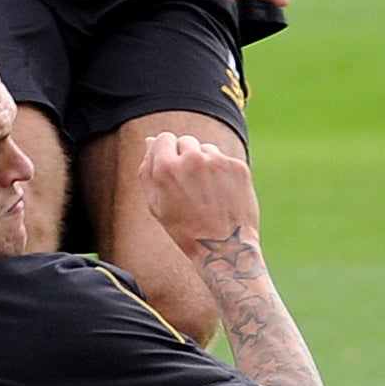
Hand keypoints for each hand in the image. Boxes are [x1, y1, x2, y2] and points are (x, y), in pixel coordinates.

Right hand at [139, 131, 261, 260]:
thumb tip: (149, 141)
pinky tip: (221, 194)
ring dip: (204, 164)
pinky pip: (225, 160)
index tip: (173, 169)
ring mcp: (217, 161)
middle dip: (185, 157)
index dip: (166, 154)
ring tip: (206, 193)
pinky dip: (222, 173)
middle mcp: (192, 158)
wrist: (224, 247)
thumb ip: (147, 170)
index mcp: (166, 167)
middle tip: (190, 186)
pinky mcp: (238, 166)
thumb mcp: (156, 204)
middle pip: (185, 141)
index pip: (163, 138)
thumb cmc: (185, 229)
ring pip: (206, 149)